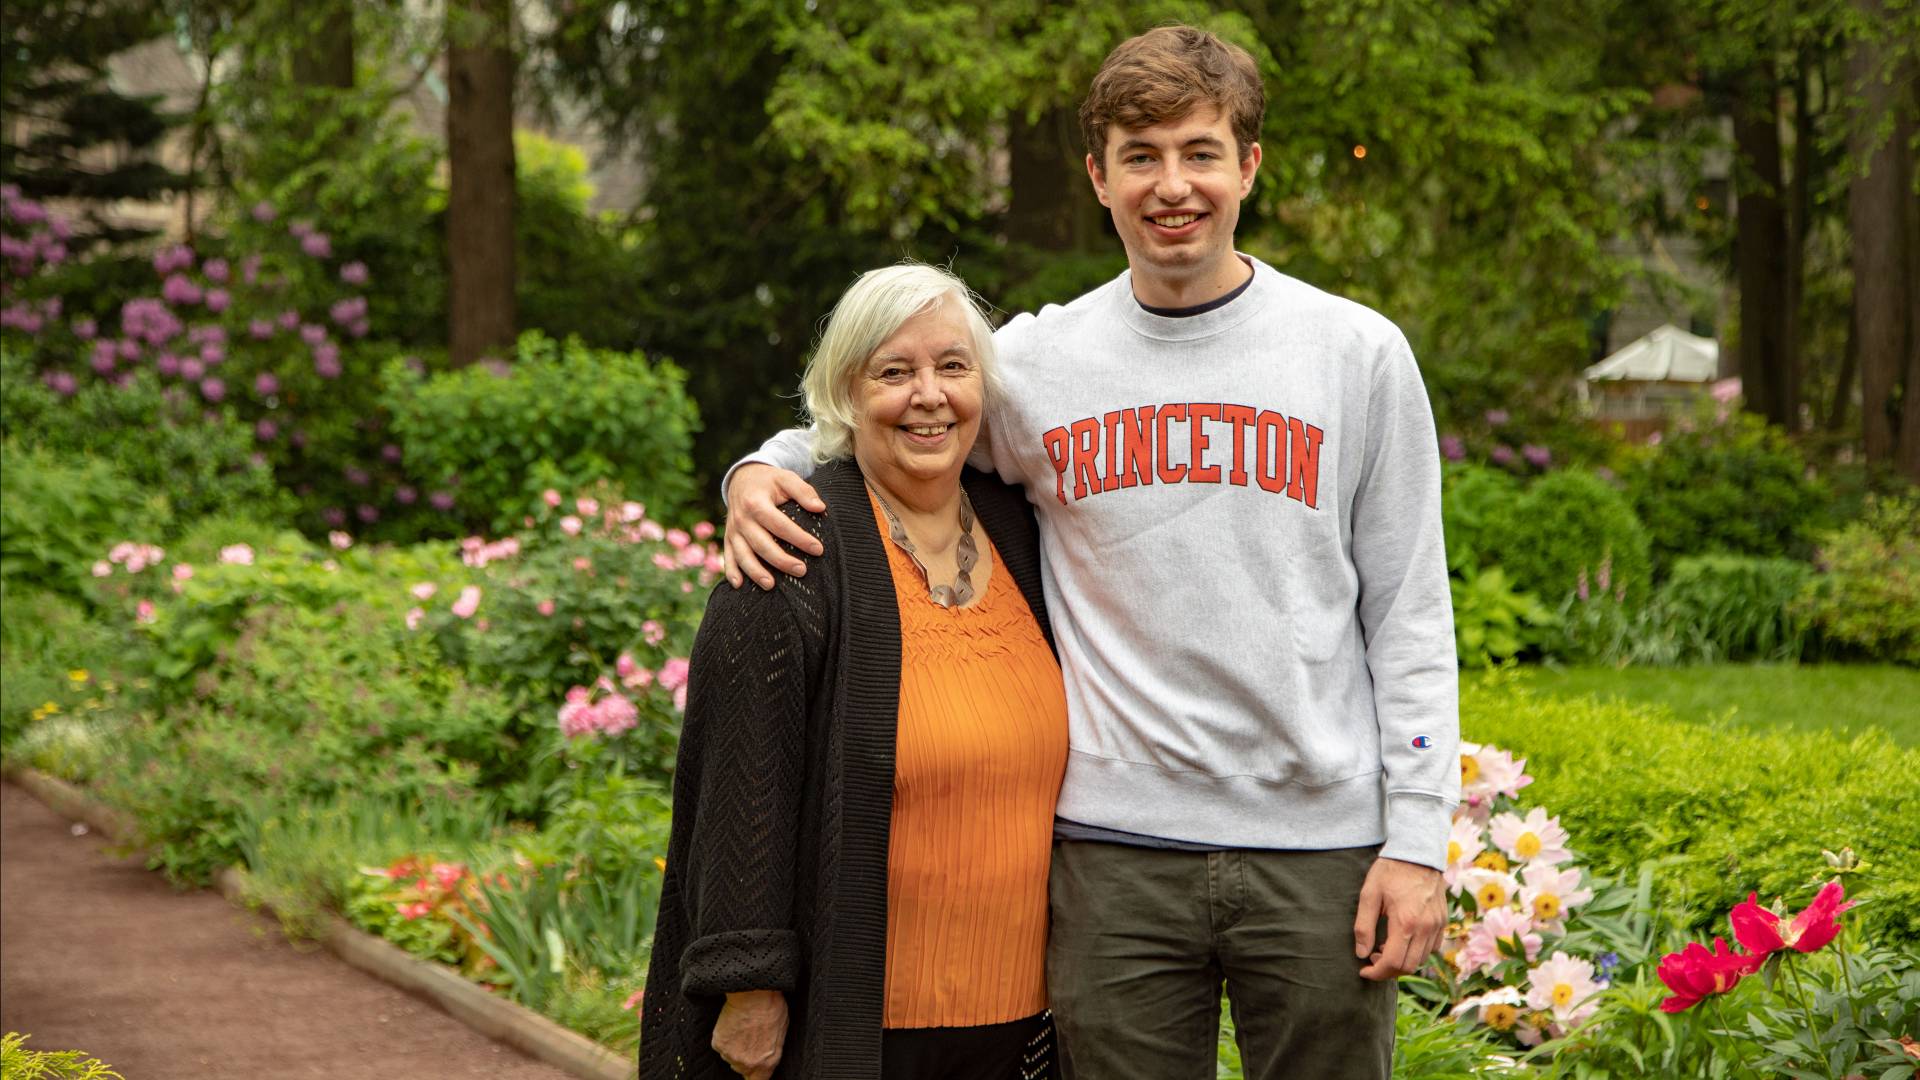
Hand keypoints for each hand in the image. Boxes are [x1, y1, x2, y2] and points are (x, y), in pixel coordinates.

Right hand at [712, 989, 787, 1079]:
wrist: (754, 994)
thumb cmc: (771, 1009)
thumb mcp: (781, 1033)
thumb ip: (772, 1052)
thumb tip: (768, 1056)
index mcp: (766, 1064)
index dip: (756, 1074)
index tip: (755, 1068)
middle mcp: (747, 1064)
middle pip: (743, 1068)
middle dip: (745, 1056)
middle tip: (750, 1037)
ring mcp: (731, 1055)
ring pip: (730, 1056)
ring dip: (734, 1046)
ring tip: (743, 1027)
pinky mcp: (719, 1044)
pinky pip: (720, 1045)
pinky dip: (724, 1036)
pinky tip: (733, 1024)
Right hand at [723, 464, 826, 589]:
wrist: (742, 478)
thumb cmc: (770, 481)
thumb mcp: (786, 478)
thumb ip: (804, 491)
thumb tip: (820, 508)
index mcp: (756, 503)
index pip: (780, 525)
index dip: (799, 538)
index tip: (818, 549)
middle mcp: (742, 519)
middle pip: (762, 544)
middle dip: (781, 561)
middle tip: (802, 571)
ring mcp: (733, 530)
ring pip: (743, 555)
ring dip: (756, 572)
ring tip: (772, 585)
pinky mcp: (729, 538)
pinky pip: (729, 556)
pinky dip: (731, 571)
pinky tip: (739, 586)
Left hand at [1353, 856, 1445, 980]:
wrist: (1418, 852)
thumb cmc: (1390, 871)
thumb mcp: (1369, 895)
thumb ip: (1364, 927)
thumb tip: (1362, 954)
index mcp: (1406, 923)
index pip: (1392, 963)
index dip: (1376, 973)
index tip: (1364, 970)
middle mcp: (1425, 928)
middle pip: (1408, 966)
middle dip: (1388, 970)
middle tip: (1372, 959)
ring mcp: (1437, 925)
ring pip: (1421, 960)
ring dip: (1402, 961)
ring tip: (1385, 948)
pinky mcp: (1443, 921)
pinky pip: (1432, 948)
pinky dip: (1417, 952)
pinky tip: (1403, 941)